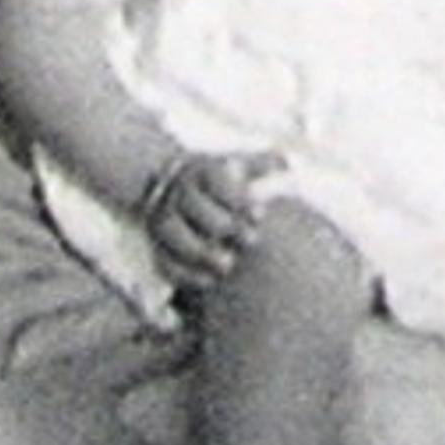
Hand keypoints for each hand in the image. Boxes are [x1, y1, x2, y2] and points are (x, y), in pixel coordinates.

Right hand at [132, 143, 280, 294]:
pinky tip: (209, 282)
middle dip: (220, 222)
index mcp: (200, 170)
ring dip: (200, 251)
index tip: (260, 215)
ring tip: (229, 265)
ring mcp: (161, 218)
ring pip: (172, 232)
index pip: (215, 179)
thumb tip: (287, 162)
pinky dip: (185, 274)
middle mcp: (176, 191)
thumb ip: (261, 164)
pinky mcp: (157, 246)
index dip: (237, 198)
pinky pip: (163, 261)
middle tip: (251, 239)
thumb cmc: (216, 181)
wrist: (170, 188)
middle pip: (191, 203)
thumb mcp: (236, 167)